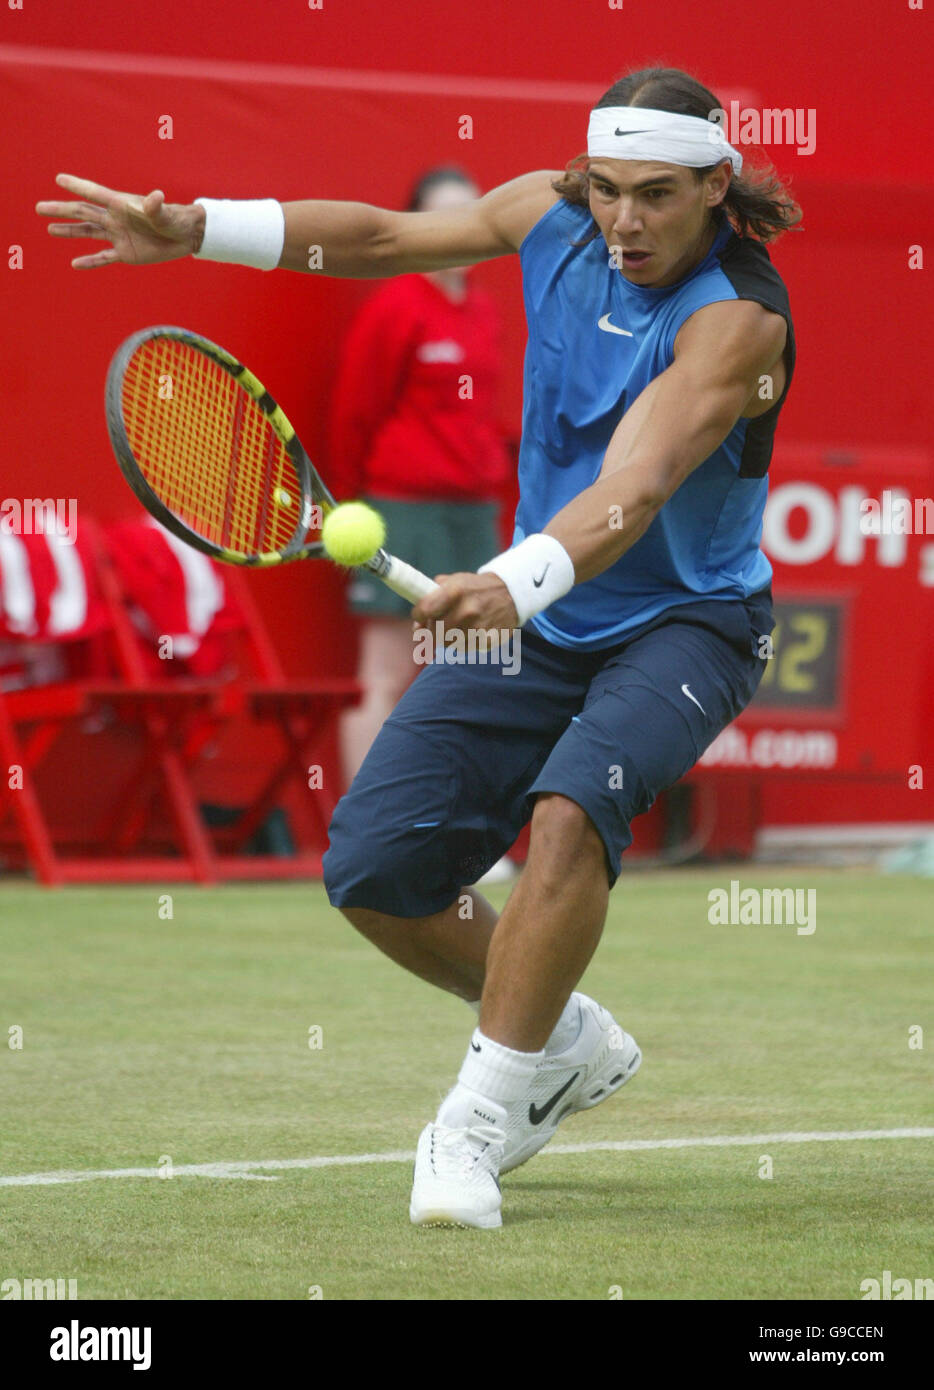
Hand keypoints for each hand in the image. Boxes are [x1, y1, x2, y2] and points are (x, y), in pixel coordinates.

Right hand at [36, 173, 204, 268]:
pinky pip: (104, 257)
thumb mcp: (166, 213)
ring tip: (49, 229)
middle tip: (39, 207)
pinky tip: (75, 263)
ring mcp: (118, 235)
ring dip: (69, 231)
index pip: (95, 194)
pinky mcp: (125, 253)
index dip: (78, 186)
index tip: (59, 179)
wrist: (185, 236)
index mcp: (122, 205)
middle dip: (61, 210)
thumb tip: (155, 197)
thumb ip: (156, 207)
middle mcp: (116, 219)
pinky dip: (90, 261)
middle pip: (83, 213)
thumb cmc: (175, 219)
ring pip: (88, 233)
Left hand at [411, 572, 518, 648]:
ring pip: (448, 643)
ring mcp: (478, 626)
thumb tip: (417, 624)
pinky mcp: (488, 639)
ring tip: (456, 627)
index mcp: (455, 590)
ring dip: (447, 638)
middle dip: (433, 629)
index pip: (424, 609)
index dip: (419, 615)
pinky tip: (469, 632)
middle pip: (434, 631)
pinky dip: (462, 643)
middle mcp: (466, 609)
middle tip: (439, 623)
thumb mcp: (455, 581)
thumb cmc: (476, 587)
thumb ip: (432, 597)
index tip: (421, 616)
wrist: (511, 592)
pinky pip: (464, 648)